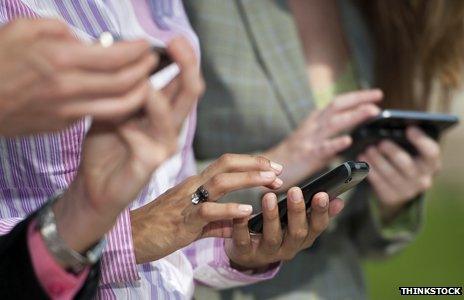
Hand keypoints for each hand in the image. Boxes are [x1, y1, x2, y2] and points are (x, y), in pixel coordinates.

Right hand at [0, 18, 156, 135]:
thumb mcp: (22, 29)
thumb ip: (59, 30)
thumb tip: (85, 41)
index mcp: (59, 59)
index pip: (114, 56)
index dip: (136, 51)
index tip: (145, 45)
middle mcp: (69, 87)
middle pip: (124, 83)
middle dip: (145, 71)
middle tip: (152, 61)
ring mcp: (68, 110)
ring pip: (119, 106)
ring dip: (140, 94)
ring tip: (146, 82)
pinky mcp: (64, 124)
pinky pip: (98, 114)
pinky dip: (117, 105)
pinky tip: (122, 94)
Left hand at [52, 36, 202, 255]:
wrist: (94, 185)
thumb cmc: (105, 146)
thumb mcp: (113, 107)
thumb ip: (125, 88)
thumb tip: (129, 59)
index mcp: (164, 112)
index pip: (182, 82)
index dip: (183, 59)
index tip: (173, 40)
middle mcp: (170, 127)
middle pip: (189, 93)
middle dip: (186, 66)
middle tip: (177, 43)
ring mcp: (164, 146)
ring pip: (173, 117)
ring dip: (157, 99)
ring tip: (142, 84)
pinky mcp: (151, 164)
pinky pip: (148, 143)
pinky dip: (132, 130)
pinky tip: (119, 126)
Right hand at [131, 154, 283, 262]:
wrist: (129, 239)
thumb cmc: (159, 228)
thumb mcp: (192, 223)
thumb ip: (216, 223)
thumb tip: (236, 225)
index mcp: (195, 184)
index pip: (226, 164)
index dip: (251, 163)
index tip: (273, 168)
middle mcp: (192, 186)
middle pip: (226, 164)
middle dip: (256, 164)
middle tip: (279, 171)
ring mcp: (187, 202)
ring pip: (220, 182)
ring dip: (249, 179)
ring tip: (271, 181)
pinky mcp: (182, 221)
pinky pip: (208, 211)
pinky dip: (229, 209)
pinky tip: (247, 210)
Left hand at [225, 189, 343, 269]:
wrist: (249, 254)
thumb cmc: (278, 231)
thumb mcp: (299, 224)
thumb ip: (316, 212)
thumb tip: (339, 200)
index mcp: (304, 238)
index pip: (317, 226)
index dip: (321, 212)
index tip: (322, 194)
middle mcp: (289, 248)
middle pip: (297, 232)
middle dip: (297, 212)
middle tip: (295, 190)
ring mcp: (267, 252)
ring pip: (272, 237)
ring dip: (271, 217)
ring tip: (269, 196)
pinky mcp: (246, 253)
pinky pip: (244, 241)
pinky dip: (242, 227)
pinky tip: (242, 213)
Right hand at [265, 89, 381, 189]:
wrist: (269, 168)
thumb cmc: (291, 156)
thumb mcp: (309, 140)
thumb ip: (327, 136)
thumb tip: (348, 137)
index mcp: (313, 121)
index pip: (337, 103)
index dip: (356, 97)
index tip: (375, 95)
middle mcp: (312, 126)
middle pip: (336, 106)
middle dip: (358, 99)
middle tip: (378, 97)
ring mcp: (309, 140)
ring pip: (333, 123)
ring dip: (354, 115)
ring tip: (372, 111)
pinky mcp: (307, 156)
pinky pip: (323, 148)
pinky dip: (335, 143)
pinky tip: (348, 141)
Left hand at [359, 126, 441, 221]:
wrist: (399, 187)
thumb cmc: (404, 159)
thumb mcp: (410, 151)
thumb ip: (405, 140)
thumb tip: (390, 125)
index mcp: (431, 163)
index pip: (431, 152)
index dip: (421, 140)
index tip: (409, 128)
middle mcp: (423, 179)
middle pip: (406, 164)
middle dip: (392, 152)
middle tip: (381, 142)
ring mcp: (408, 190)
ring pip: (390, 174)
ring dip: (377, 160)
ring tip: (367, 150)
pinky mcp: (392, 197)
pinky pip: (379, 183)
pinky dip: (370, 170)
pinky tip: (362, 160)